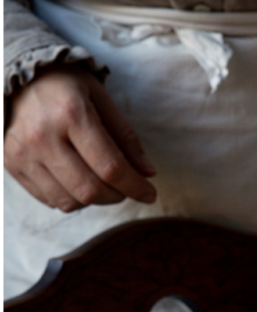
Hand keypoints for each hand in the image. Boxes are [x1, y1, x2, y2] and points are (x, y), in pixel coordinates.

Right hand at [5, 63, 156, 211]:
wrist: (14, 73)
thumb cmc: (65, 86)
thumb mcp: (101, 99)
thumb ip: (126, 137)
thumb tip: (147, 173)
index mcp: (70, 114)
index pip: (110, 167)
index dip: (135, 187)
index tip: (150, 194)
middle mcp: (42, 136)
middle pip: (90, 190)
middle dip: (118, 196)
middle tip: (126, 187)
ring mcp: (22, 152)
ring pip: (70, 201)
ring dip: (96, 200)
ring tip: (103, 184)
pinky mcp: (10, 164)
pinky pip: (50, 199)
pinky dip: (73, 199)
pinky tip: (79, 182)